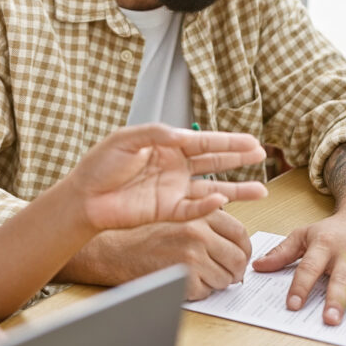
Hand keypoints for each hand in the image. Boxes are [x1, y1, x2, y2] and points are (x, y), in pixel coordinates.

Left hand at [67, 124, 267, 232]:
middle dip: (238, 159)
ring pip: (212, 190)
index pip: (203, 142)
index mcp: (166, 147)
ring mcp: (173, 190)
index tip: (251, 141)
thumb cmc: (99, 165)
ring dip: (236, 190)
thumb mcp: (127, 138)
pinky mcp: (166, 211)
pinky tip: (222, 198)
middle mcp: (175, 168)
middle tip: (262, 156)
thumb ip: (157, 133)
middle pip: (214, 163)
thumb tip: (185, 134)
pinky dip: (207, 205)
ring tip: (261, 190)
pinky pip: (192, 209)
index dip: (228, 142)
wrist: (84, 197)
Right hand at [108, 213, 254, 300]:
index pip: (241, 235)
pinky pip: (207, 292)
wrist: (116, 251)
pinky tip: (183, 282)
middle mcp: (198, 232)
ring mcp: (192, 256)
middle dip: (234, 272)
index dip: (244, 251)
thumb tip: (240, 246)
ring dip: (216, 283)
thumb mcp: (181, 217)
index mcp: (201, 214)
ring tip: (198, 276)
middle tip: (225, 274)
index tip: (239, 257)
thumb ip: (210, 224)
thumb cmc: (147, 236)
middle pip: (238, 259)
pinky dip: (199, 292)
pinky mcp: (184, 278)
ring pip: (226, 279)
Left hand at [251, 207, 345, 324]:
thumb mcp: (305, 234)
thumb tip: (258, 266)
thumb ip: (282, 252)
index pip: (309, 267)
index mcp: (324, 245)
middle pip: (341, 278)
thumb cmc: (334, 230)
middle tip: (329, 320)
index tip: (292, 305)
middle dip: (335, 300)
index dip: (300, 286)